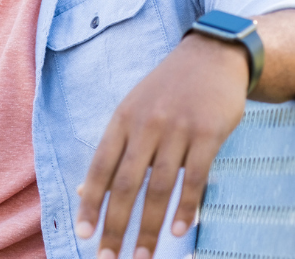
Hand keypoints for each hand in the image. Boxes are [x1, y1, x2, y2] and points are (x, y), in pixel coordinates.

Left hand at [75, 33, 248, 258]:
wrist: (211, 57)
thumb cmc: (166, 89)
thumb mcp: (133, 109)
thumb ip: (114, 148)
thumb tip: (85, 188)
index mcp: (123, 118)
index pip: (101, 166)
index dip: (91, 202)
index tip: (83, 234)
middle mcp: (145, 124)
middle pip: (126, 183)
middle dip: (115, 225)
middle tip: (108, 258)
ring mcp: (177, 129)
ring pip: (159, 187)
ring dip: (150, 227)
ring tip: (142, 257)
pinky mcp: (208, 134)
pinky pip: (195, 178)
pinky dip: (186, 208)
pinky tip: (181, 232)